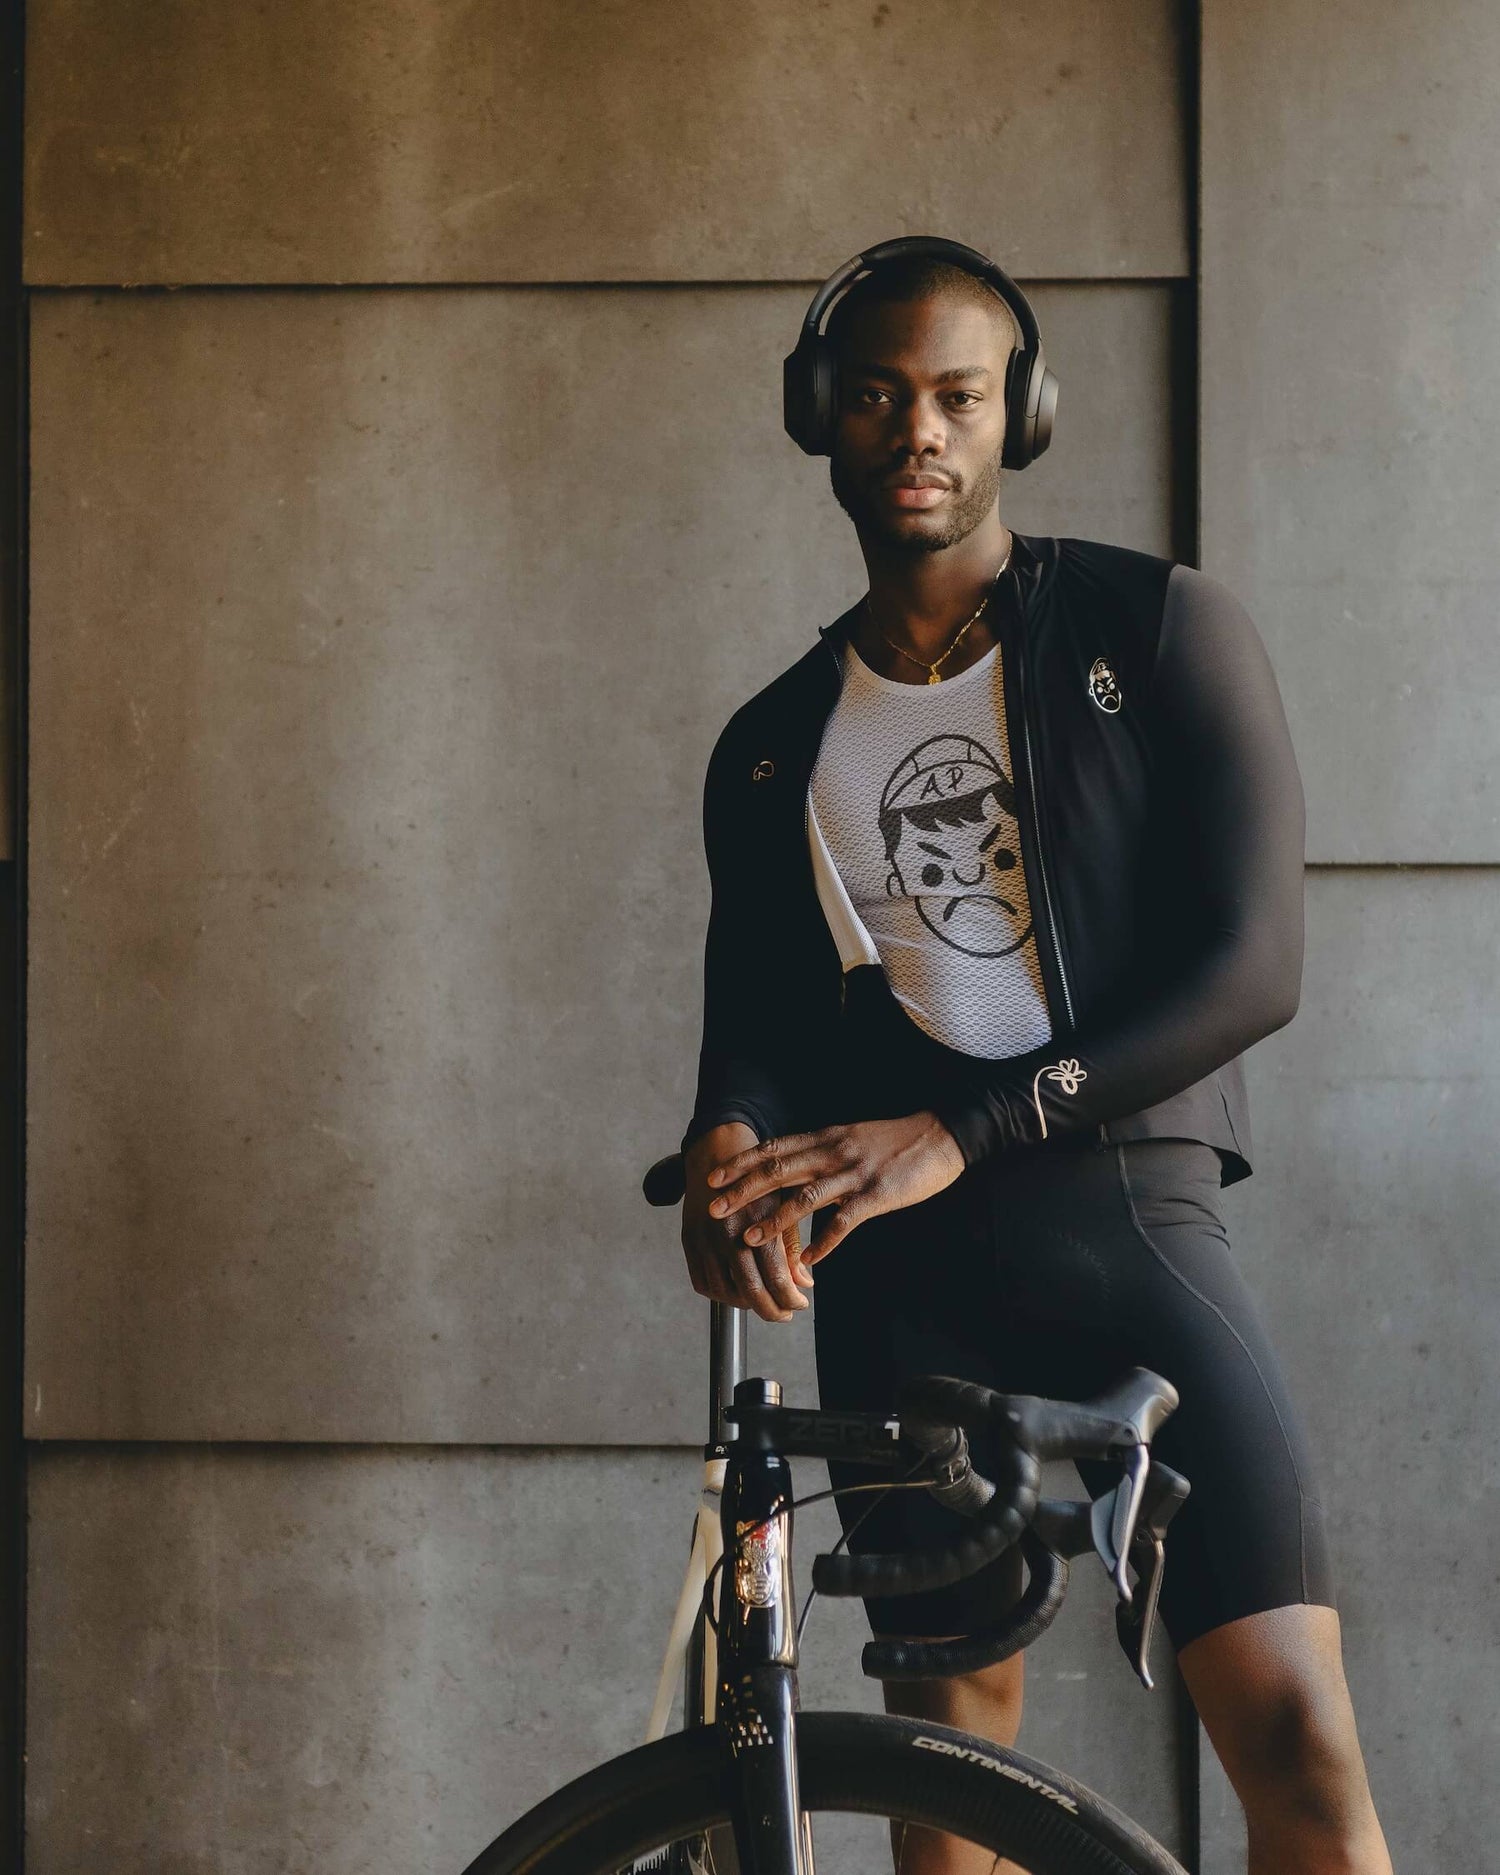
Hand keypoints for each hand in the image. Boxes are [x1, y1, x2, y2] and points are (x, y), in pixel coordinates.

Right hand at [681, 1122, 816, 1323]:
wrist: (719, 1154)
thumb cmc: (760, 1180)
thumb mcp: (784, 1205)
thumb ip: (792, 1246)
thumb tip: (803, 1284)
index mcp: (757, 1221)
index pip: (776, 1277)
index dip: (790, 1299)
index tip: (800, 1304)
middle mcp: (728, 1232)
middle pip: (750, 1291)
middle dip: (772, 1310)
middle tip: (785, 1312)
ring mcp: (705, 1238)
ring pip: (725, 1292)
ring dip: (747, 1305)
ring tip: (763, 1301)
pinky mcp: (689, 1241)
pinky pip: (702, 1282)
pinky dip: (721, 1294)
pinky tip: (737, 1291)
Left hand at [705, 1112, 965, 1269]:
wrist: (941, 1136)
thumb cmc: (896, 1141)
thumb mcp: (852, 1139)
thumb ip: (824, 1153)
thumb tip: (795, 1171)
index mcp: (826, 1138)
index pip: (775, 1149)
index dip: (742, 1164)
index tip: (715, 1177)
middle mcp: (834, 1152)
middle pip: (779, 1170)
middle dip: (742, 1190)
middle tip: (714, 1207)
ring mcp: (854, 1173)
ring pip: (805, 1196)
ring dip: (774, 1220)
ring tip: (749, 1238)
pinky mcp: (877, 1195)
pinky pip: (844, 1221)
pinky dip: (824, 1242)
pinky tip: (809, 1261)